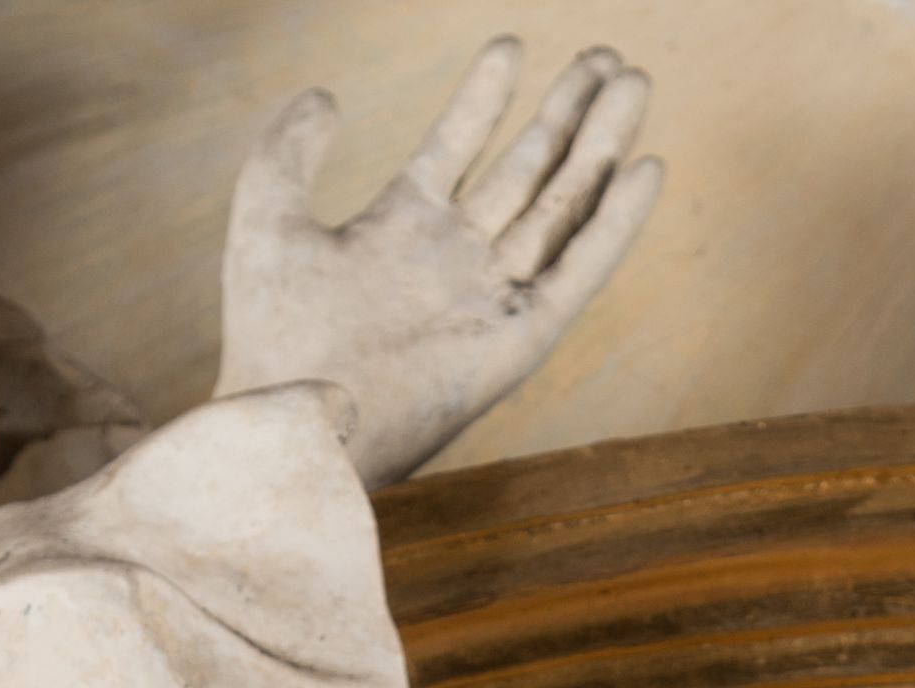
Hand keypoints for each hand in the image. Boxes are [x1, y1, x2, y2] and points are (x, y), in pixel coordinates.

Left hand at [216, 39, 661, 489]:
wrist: (298, 416)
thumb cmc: (273, 335)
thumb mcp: (268, 216)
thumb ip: (290, 150)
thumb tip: (324, 94)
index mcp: (401, 230)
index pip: (457, 146)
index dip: (483, 96)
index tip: (512, 44)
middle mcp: (456, 260)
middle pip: (529, 171)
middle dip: (569, 113)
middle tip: (610, 58)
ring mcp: (491, 297)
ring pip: (562, 205)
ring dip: (601, 145)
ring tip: (635, 83)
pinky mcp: (520, 340)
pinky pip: (578, 272)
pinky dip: (614, 223)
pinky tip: (646, 171)